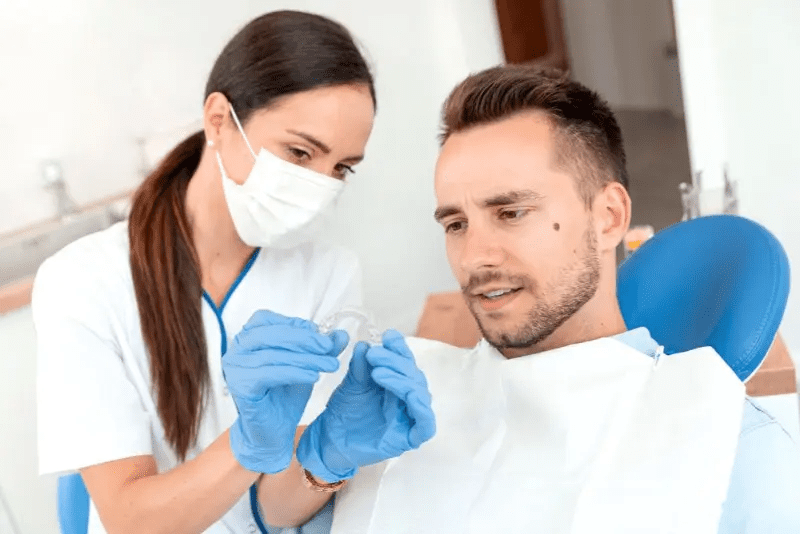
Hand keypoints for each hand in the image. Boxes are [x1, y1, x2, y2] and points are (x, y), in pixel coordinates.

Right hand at [223, 310, 348, 473]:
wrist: (272, 431)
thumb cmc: (284, 395)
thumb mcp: (306, 365)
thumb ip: (321, 348)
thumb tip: (341, 334)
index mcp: (247, 338)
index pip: (267, 319)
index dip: (295, 324)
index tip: (320, 334)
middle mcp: (236, 349)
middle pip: (270, 334)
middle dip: (304, 339)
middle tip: (328, 347)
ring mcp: (234, 368)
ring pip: (273, 355)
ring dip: (306, 358)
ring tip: (330, 364)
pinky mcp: (240, 386)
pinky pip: (269, 374)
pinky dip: (294, 373)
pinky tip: (314, 376)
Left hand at [296, 330, 435, 482]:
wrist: (330, 441)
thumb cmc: (344, 412)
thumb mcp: (352, 384)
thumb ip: (361, 366)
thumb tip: (364, 345)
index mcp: (397, 384)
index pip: (406, 362)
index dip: (400, 349)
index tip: (388, 336)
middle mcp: (407, 399)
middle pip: (414, 376)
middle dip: (396, 362)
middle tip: (373, 355)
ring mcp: (410, 419)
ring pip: (420, 395)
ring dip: (402, 380)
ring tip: (378, 372)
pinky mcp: (409, 438)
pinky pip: (426, 425)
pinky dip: (422, 408)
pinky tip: (410, 395)